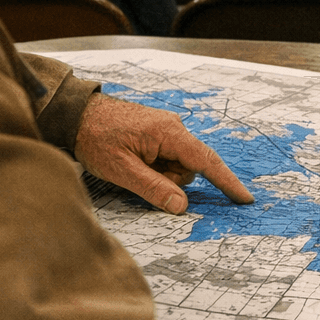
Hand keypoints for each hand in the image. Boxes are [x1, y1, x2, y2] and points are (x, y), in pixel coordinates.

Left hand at [73, 93, 253, 213]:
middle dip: (169, 180)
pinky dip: (154, 166)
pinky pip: (166, 157)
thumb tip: (181, 205)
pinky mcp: (157, 133)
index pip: (207, 161)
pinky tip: (133, 160)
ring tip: (130, 165)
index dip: (227, 182)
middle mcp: (173, 128)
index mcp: (169, 133)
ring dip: (159, 174)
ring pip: (176, 166)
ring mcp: (165, 129)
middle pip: (189, 168)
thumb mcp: (122, 169)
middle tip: (137, 175)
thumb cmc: (95, 137)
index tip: (244, 198)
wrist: (75, 114)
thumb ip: (154, 188)